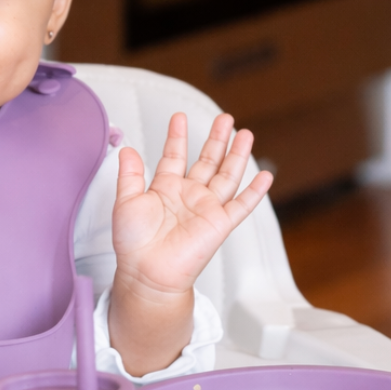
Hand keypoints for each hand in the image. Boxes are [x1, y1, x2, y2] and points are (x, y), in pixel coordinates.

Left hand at [111, 113, 271, 342]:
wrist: (146, 272)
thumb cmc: (133, 243)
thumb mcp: (125, 202)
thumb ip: (129, 175)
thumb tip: (127, 149)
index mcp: (165, 188)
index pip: (174, 155)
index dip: (177, 136)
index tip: (179, 117)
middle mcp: (188, 195)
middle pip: (208, 160)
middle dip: (216, 139)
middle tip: (225, 118)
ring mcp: (206, 208)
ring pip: (227, 176)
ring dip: (237, 155)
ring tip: (245, 134)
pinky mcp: (219, 224)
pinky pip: (241, 205)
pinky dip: (254, 192)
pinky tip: (265, 176)